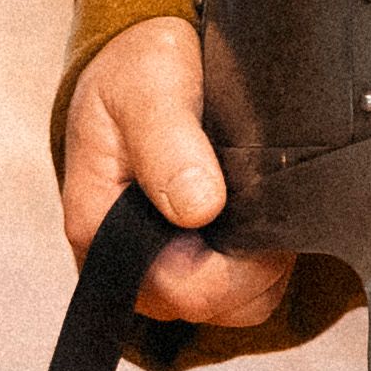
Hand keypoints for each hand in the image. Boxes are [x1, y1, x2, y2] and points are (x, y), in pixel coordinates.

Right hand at [57, 19, 294, 329]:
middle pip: (216, 306)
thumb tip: (198, 208)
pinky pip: (243, 288)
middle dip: (258, 262)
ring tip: (264, 197)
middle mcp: (127, 265)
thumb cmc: (135, 71)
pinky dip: (263, 256)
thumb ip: (166, 143)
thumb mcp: (146, 86)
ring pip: (238, 303)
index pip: (183, 289)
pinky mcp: (188, 262)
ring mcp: (159, 268)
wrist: (137, 64)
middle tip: (272, 193)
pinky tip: (260, 208)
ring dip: (264, 260)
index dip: (236, 266)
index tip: (264, 210)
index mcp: (99, 230)